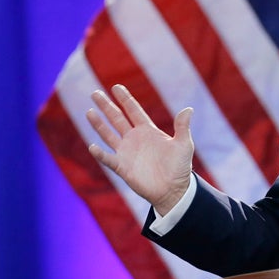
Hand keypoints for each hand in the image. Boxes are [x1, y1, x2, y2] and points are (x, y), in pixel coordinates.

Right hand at [86, 84, 194, 214]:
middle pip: (117, 119)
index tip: (116, 87)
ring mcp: (126, 152)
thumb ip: (183, 127)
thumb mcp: (184, 145)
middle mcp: (134, 139)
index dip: (125, 99)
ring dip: (99, 124)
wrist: (174, 190)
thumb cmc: (180, 167)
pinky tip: (93, 146)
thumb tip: (188, 109)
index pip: (133, 111)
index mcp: (148, 130)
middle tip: (95, 93)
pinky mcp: (122, 167)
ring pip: (108, 135)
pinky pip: (108, 159)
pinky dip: (100, 154)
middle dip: (107, 106)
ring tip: (89, 112)